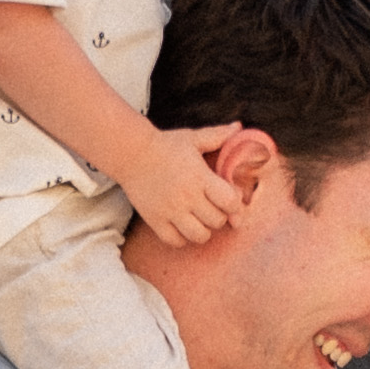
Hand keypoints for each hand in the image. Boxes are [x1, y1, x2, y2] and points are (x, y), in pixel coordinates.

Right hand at [116, 122, 251, 248]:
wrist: (130, 152)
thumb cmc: (165, 145)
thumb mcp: (193, 138)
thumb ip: (218, 135)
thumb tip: (239, 126)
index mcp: (200, 177)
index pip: (230, 202)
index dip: (234, 203)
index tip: (228, 198)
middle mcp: (187, 196)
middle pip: (217, 221)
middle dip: (219, 216)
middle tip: (212, 207)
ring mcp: (170, 210)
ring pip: (199, 236)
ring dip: (203, 230)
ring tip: (198, 219)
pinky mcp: (155, 220)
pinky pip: (176, 241)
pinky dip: (182, 237)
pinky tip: (181, 225)